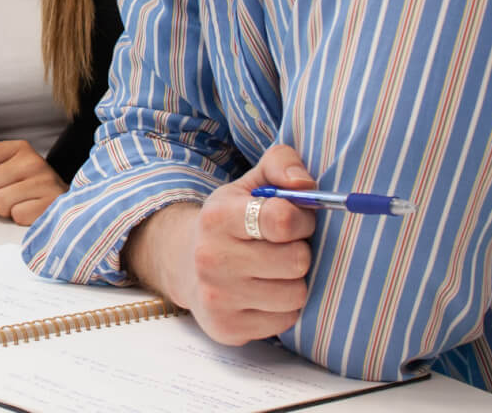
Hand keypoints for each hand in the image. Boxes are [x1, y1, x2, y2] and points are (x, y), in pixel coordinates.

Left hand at [0, 140, 67, 224]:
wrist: (67, 202)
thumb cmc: (31, 187)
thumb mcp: (5, 171)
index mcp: (18, 147)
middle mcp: (31, 160)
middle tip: (4, 195)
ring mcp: (44, 181)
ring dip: (3, 209)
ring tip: (19, 203)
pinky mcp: (51, 203)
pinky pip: (16, 215)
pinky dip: (19, 218)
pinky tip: (30, 210)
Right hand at [126, 144, 318, 344]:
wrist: (185, 264)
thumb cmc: (231, 221)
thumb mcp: (250, 183)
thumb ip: (281, 164)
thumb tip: (307, 186)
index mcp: (217, 216)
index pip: (282, 219)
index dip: (302, 219)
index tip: (294, 220)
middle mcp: (211, 257)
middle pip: (296, 261)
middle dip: (299, 252)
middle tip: (283, 248)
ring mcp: (217, 296)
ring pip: (295, 294)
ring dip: (293, 282)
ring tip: (273, 272)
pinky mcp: (227, 327)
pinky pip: (285, 321)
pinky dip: (282, 308)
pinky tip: (263, 294)